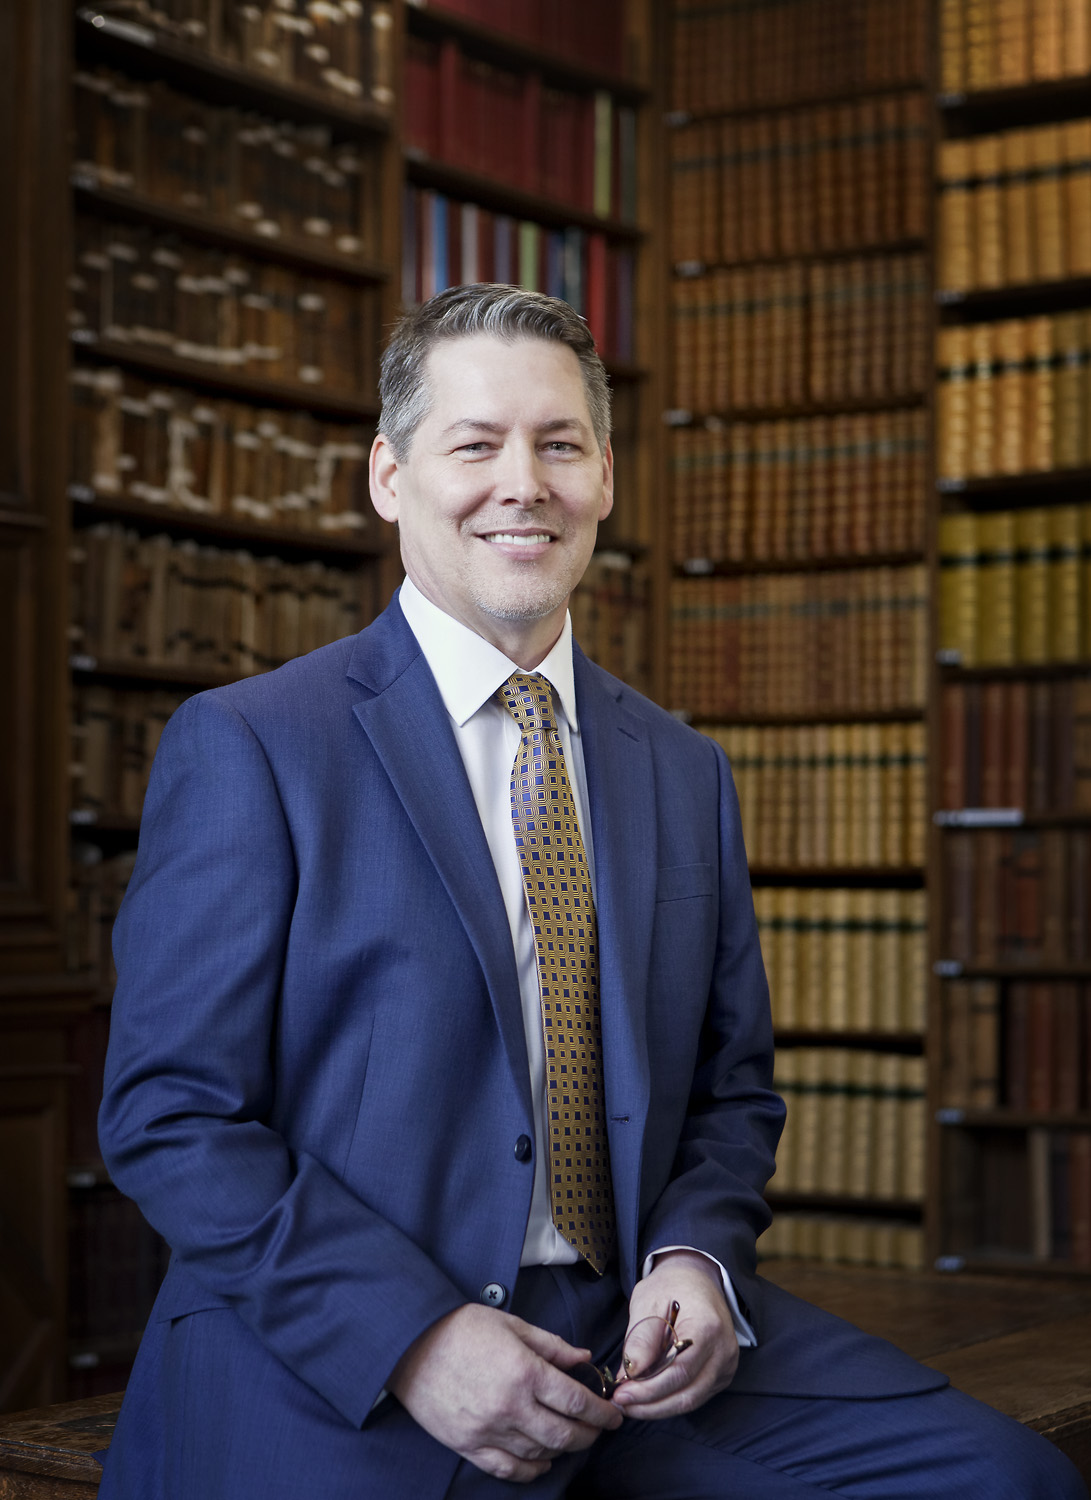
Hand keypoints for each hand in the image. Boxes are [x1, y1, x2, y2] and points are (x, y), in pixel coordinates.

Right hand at [387, 1303, 622, 1482]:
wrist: (410, 1344)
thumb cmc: (461, 1328)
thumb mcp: (512, 1324)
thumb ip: (552, 1345)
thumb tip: (584, 1357)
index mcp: (525, 1373)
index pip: (577, 1402)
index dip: (602, 1413)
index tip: (614, 1415)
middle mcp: (510, 1407)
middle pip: (563, 1434)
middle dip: (589, 1435)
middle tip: (599, 1429)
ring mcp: (488, 1431)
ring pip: (539, 1454)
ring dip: (562, 1450)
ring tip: (572, 1439)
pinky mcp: (468, 1445)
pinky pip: (507, 1468)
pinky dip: (530, 1469)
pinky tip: (541, 1462)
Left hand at [610, 1249, 738, 1419]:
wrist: (696, 1278)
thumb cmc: (671, 1285)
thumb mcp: (648, 1300)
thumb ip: (641, 1339)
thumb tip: (629, 1376)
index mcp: (708, 1327)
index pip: (678, 1372)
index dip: (648, 1389)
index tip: (620, 1394)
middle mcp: (724, 1351)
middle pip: (687, 1394)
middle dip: (650, 1405)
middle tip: (621, 1404)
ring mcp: (727, 1365)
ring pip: (691, 1401)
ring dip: (658, 1407)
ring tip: (630, 1404)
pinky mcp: (722, 1373)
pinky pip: (696, 1396)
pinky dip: (670, 1400)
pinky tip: (647, 1397)